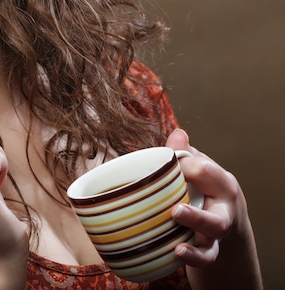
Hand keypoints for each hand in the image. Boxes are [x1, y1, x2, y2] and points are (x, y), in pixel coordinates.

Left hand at [166, 129, 261, 288]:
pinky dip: (192, 256)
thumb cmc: (203, 188)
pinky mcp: (210, 249)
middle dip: (196, 205)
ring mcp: (218, 230)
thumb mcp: (199, 169)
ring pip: (213, 230)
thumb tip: (177, 133)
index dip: (180, 166)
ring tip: (176, 219)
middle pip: (216, 204)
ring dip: (195, 224)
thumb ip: (185, 153)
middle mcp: (224, 207)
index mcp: (220, 181)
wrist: (224, 223)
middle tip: (174, 207)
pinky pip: (205, 256)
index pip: (203, 169)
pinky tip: (177, 252)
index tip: (165, 166)